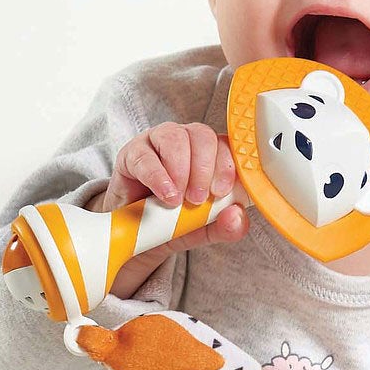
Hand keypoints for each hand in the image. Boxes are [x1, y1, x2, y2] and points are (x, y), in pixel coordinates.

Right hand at [91, 122, 247, 297]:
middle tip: (197, 198)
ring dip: (180, 169)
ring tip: (177, 199)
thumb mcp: (204, 229)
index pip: (226, 144)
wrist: (135, 235)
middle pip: (202, 135)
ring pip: (175, 137)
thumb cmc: (173, 222)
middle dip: (203, 168)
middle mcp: (186, 142)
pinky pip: (145, 155)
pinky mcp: (132, 153)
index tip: (221, 191)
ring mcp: (158, 143)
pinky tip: (163, 194)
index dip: (226, 165)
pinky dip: (157, 176)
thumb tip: (236, 217)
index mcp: (211, 154)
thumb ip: (225, 226)